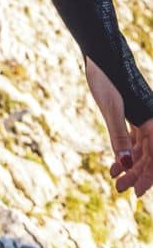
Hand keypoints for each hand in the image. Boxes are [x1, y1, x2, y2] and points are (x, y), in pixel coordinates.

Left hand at [85, 56, 152, 198]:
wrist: (100, 54)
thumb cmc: (106, 77)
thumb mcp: (111, 108)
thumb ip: (119, 136)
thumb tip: (125, 163)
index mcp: (151, 120)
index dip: (147, 176)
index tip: (136, 193)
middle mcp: (151, 120)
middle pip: (148, 155)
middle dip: (136, 174)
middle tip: (120, 189)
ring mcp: (142, 117)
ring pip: (140, 149)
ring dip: (129, 165)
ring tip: (114, 180)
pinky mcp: (132, 113)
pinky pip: (133, 139)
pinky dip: (125, 152)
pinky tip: (114, 163)